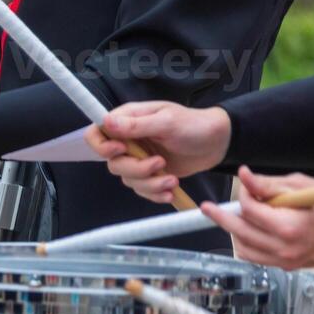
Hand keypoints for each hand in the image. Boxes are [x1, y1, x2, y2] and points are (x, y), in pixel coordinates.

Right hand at [86, 102, 230, 203]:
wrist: (216, 143)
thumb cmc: (194, 125)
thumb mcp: (167, 122)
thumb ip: (136, 125)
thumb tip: (106, 122)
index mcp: (128, 120)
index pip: (96, 133)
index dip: (101, 146)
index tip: (121, 150)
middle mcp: (128, 140)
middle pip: (112, 163)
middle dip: (136, 169)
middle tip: (160, 163)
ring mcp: (138, 158)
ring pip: (127, 179)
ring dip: (149, 184)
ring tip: (172, 180)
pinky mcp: (149, 174)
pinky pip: (141, 190)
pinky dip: (155, 193)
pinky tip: (171, 190)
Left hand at [202, 167, 313, 268]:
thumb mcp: (302, 186)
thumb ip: (268, 185)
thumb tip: (245, 177)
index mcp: (289, 226)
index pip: (249, 211)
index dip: (242, 195)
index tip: (244, 186)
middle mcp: (286, 248)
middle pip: (240, 233)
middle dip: (221, 218)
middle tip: (209, 209)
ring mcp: (287, 260)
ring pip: (244, 250)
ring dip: (234, 234)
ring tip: (231, 219)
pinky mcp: (290, 266)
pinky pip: (258, 258)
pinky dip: (248, 246)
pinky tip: (247, 233)